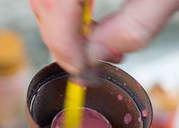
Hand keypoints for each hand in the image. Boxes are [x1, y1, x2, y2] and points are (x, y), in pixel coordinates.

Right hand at [29, 0, 178, 72]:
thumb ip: (132, 28)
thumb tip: (94, 57)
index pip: (57, 3)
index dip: (63, 42)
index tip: (81, 70)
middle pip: (46, 2)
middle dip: (63, 39)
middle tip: (90, 63)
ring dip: (65, 27)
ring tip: (98, 45)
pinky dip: (69, 11)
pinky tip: (92, 23)